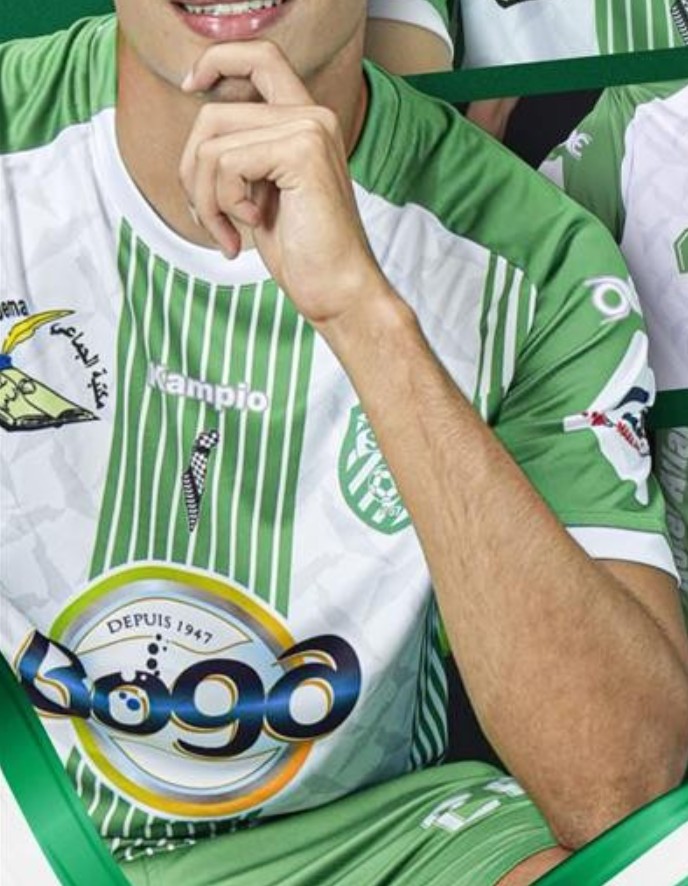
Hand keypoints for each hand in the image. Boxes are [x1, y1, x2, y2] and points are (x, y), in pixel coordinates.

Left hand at [180, 41, 388, 327]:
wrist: (337, 289)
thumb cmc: (302, 251)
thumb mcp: (261, 195)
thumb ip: (239, 157)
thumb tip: (195, 144)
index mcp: (305, 122)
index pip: (259, 57)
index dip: (217, 61)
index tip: (190, 86)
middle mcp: (312, 115)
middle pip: (213, 115)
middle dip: (193, 173)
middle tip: (209, 218)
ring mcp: (309, 128)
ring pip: (211, 145)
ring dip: (206, 199)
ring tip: (228, 232)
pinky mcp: (302, 151)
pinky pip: (226, 164)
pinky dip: (223, 204)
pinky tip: (249, 226)